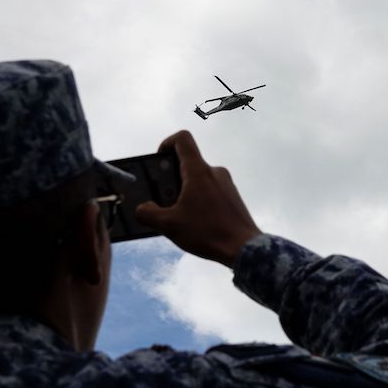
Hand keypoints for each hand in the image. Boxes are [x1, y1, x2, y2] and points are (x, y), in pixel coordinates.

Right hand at [134, 130, 261, 267]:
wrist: (245, 248)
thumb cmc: (208, 233)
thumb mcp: (169, 225)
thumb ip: (148, 214)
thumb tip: (142, 209)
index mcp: (198, 171)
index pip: (182, 139)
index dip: (166, 143)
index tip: (159, 161)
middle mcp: (214, 172)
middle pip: (188, 163)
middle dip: (171, 178)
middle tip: (163, 199)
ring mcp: (226, 184)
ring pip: (199, 179)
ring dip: (184, 192)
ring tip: (178, 215)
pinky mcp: (232, 197)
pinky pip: (210, 191)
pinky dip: (198, 200)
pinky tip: (194, 222)